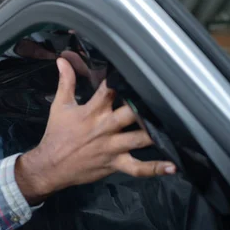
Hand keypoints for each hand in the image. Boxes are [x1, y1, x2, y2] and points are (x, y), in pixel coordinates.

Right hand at [17, 57, 175, 204]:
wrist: (50, 165)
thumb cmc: (56, 134)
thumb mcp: (60, 106)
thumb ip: (65, 82)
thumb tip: (63, 60)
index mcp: (92, 111)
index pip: (110, 90)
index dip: (124, 80)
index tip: (140, 70)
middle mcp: (105, 127)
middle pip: (131, 113)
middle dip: (146, 107)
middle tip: (167, 97)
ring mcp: (112, 147)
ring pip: (140, 139)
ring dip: (157, 133)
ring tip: (179, 127)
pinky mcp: (115, 164)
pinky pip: (138, 168)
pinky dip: (155, 168)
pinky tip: (173, 166)